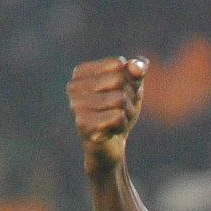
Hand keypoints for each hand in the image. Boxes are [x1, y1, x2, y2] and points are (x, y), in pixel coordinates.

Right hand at [70, 54, 147, 172]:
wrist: (110, 146)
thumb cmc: (119, 111)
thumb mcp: (132, 86)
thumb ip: (137, 69)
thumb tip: (135, 67)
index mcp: (81, 72)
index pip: (119, 64)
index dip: (129, 81)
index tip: (121, 93)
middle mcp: (73, 87)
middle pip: (118, 80)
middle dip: (129, 98)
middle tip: (121, 110)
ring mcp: (76, 106)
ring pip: (119, 99)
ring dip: (127, 113)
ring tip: (116, 120)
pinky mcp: (84, 125)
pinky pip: (118, 117)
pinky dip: (122, 125)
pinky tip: (112, 131)